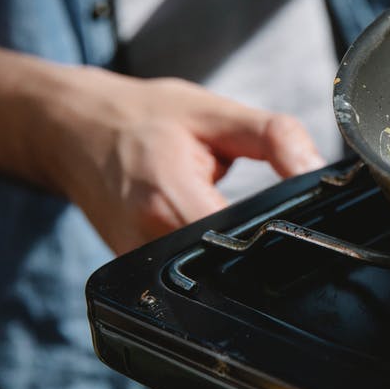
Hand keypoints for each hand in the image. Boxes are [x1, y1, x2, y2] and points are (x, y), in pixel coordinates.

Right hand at [44, 68, 323, 254]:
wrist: (71, 129)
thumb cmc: (142, 117)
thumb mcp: (215, 112)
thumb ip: (275, 138)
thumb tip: (318, 169)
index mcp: (169, 198)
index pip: (243, 238)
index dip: (278, 232)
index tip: (299, 217)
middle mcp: (146, 241)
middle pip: (228, 265)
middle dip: (259, 243)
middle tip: (270, 209)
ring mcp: (134, 263)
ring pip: (208, 276)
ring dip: (233, 251)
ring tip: (240, 216)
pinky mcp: (131, 272)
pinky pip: (185, 275)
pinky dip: (206, 255)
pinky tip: (213, 230)